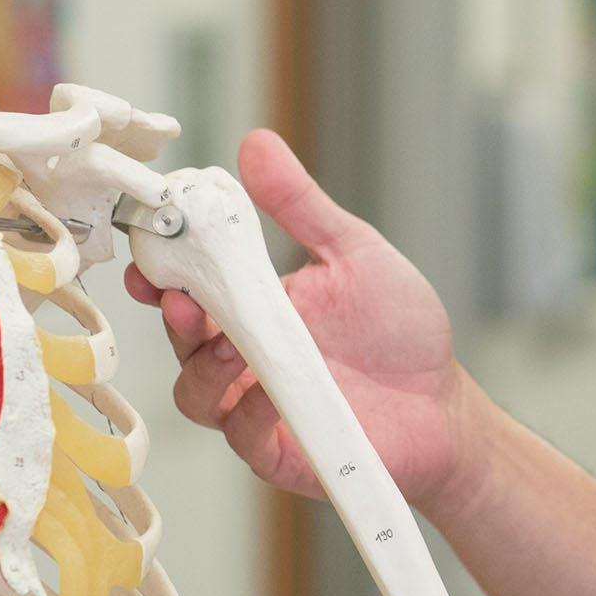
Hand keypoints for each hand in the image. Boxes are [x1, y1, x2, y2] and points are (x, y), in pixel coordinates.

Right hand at [125, 129, 480, 514]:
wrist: (444, 405)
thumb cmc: (401, 331)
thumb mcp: (353, 253)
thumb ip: (301, 206)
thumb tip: (257, 144)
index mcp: (255, 306)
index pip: (189, 283)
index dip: (159, 267)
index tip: (151, 243)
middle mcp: (243, 357)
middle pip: (180, 336)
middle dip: (172, 314)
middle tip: (181, 296)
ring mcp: (254, 406)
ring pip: (195, 391)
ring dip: (203, 364)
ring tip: (233, 342)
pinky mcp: (275, 451)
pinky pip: (240, 435)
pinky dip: (246, 411)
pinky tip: (269, 389)